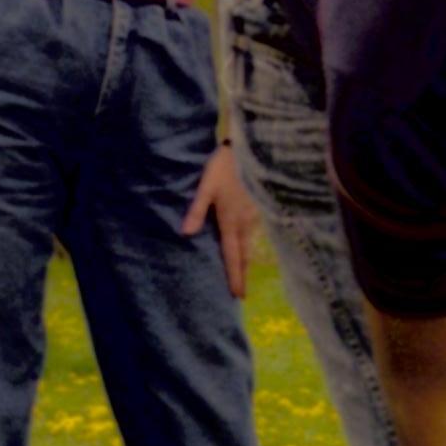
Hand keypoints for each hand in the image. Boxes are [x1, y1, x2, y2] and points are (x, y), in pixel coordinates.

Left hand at [179, 141, 257, 298]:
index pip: (233, 255)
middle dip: (242, 274)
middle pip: (245, 255)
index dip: (235, 276)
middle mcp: (246, 223)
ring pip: (250, 244)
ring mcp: (256, 216)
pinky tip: (246, 247)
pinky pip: (254, 234)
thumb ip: (196, 210)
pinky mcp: (260, 208)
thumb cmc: (224, 166)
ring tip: (242, 275)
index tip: (238, 296)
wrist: (251, 149)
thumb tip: (185, 235)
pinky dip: (249, 246)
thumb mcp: (206, 186)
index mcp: (231, 221)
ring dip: (246, 261)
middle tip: (241, 293)